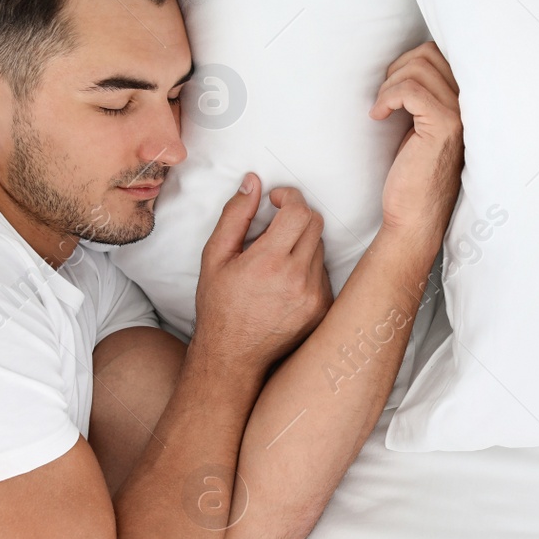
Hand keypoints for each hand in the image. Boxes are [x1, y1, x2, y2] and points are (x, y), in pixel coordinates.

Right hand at [193, 175, 332, 373]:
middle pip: (315, 224)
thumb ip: (235, 216)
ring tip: (276, 260)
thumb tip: (252, 182)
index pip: (299, 211)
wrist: (233, 356)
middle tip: (275, 225)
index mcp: (269, 262)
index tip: (275, 200)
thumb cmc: (219, 306)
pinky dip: (308, 267)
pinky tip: (285, 282)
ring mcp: (315, 296)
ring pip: (320, 247)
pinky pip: (323, 272)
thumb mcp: (215, 257)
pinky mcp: (323, 308)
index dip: (289, 197)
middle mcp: (297, 279)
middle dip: (296, 216)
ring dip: (302, 242)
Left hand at [370, 42, 463, 240]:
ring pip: (418, 69)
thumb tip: (406, 63)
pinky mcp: (443, 126)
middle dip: (397, 69)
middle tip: (385, 98)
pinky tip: (378, 116)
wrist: (416, 215)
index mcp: (465, 101)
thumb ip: (424, 95)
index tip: (392, 88)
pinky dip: (387, 98)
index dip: (409, 61)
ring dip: (389, 85)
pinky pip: (409, 90)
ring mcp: (459, 114)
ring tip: (382, 109)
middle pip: (429, 54)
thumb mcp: (420, 126)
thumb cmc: (414, 174)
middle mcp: (469, 104)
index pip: (440, 53)